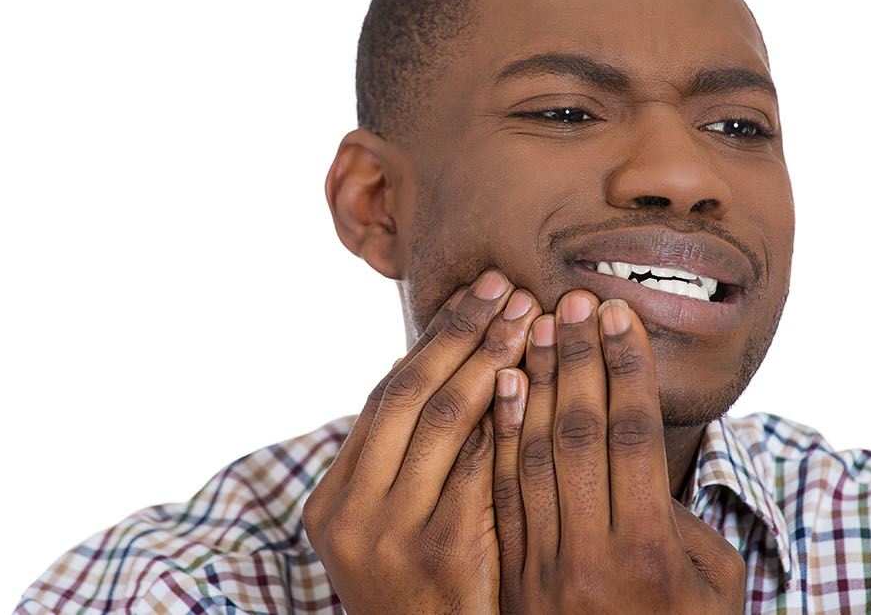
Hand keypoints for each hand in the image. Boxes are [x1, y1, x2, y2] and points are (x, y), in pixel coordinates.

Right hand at [302, 269, 541, 613]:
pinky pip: (480, 466)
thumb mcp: (390, 534)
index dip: (434, 340)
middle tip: (510, 286)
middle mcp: (351, 515)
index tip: (478, 293)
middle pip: (409, 396)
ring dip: (492, 360)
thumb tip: (413, 362)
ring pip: (443, 422)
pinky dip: (507, 418)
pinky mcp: (443, 551)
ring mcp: (392, 534)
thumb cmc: (429, 601)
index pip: (384, 398)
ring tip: (532, 318)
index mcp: (332, 505)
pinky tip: (539, 379)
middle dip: (463, 333)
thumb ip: (398, 464)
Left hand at [492, 292, 746, 613]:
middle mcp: (592, 561)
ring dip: (529, 386)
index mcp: (651, 556)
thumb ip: (684, 522)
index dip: (623, 371)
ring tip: (530, 326)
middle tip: (569, 300)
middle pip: (577, 436)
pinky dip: (498, 437)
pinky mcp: (511, 582)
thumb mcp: (713, 588)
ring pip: (529, 458)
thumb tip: (649, 459)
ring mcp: (544, 573)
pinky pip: (499, 496)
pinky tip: (498, 389)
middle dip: (573, 361)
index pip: (630, 438)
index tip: (615, 317)